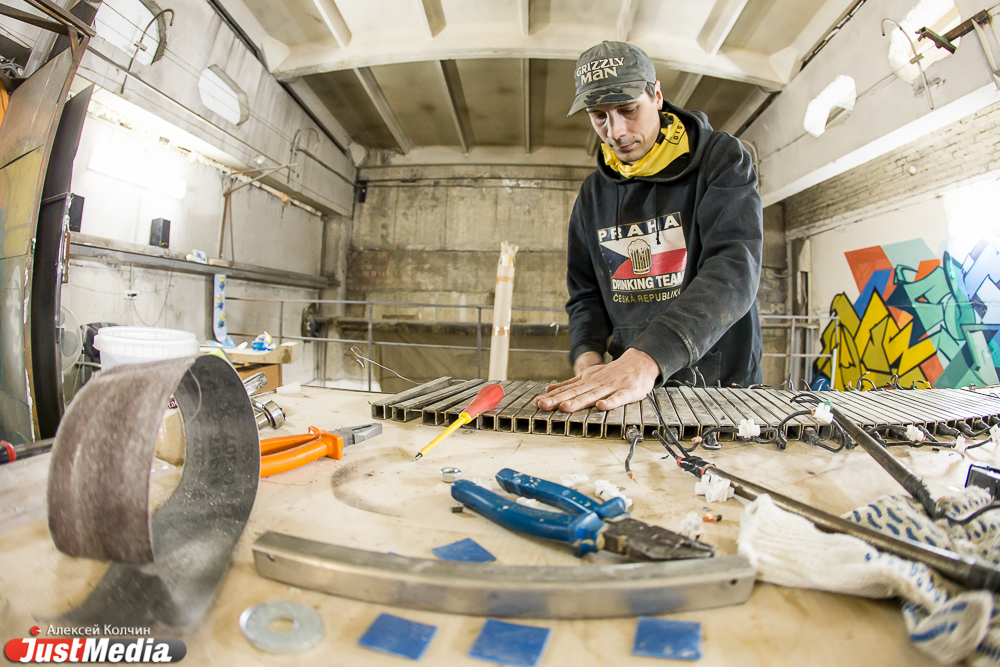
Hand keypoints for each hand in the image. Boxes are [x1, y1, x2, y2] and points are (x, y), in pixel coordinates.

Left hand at [534, 348, 659, 412]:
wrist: (639, 362)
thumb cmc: (613, 372)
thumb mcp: (589, 375)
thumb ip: (570, 384)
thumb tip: (548, 390)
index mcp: (587, 381)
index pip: (567, 390)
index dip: (552, 397)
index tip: (537, 402)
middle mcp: (597, 383)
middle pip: (576, 393)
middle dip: (559, 400)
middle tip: (544, 405)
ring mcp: (612, 387)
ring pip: (593, 395)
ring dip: (579, 401)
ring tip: (565, 407)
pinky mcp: (627, 391)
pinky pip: (618, 398)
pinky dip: (610, 402)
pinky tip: (601, 406)